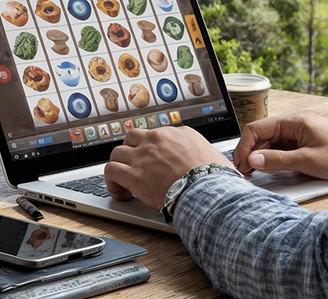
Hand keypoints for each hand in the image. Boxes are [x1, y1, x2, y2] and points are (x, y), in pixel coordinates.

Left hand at [104, 126, 232, 209]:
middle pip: (132, 139)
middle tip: (134, 168)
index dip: (150, 150)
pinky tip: (119, 192)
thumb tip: (216, 164)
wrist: (207, 190)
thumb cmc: (215, 178)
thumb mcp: (215, 156)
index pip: (155, 135)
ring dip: (118, 166)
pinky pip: (111, 171)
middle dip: (130, 153)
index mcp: (178, 134)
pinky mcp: (134, 175)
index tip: (151, 161)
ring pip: (117, 153)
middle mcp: (157, 140)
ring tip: (123, 182)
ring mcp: (143, 156)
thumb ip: (206, 156)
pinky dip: (111, 181)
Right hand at [233, 114, 327, 183]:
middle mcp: (297, 125)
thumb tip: (254, 160)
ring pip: (273, 144)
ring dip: (264, 158)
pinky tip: (275, 172)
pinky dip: (277, 161)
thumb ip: (278, 160)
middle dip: (252, 153)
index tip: (241, 164)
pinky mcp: (308, 146)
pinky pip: (285, 151)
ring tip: (258, 174)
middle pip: (264, 136)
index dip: (245, 146)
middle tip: (246, 173)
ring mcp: (302, 135)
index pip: (257, 128)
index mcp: (295, 121)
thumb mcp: (308, 161)